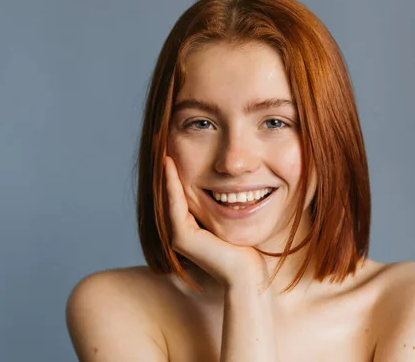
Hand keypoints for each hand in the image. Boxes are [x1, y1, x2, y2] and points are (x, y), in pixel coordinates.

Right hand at [164, 156, 267, 287]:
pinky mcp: (180, 237)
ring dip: (167, 171)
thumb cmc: (251, 249)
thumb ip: (232, 201)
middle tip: (164, 139)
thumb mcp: (239, 216)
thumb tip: (241, 178)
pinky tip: (170, 163)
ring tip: (163, 145)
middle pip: (172, 192)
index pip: (183, 191)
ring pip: (169, 196)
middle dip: (169, 166)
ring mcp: (178, 235)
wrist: (250, 276)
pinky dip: (171, 183)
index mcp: (192, 226)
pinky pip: (174, 204)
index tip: (179, 143)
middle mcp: (181, 231)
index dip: (179, 169)